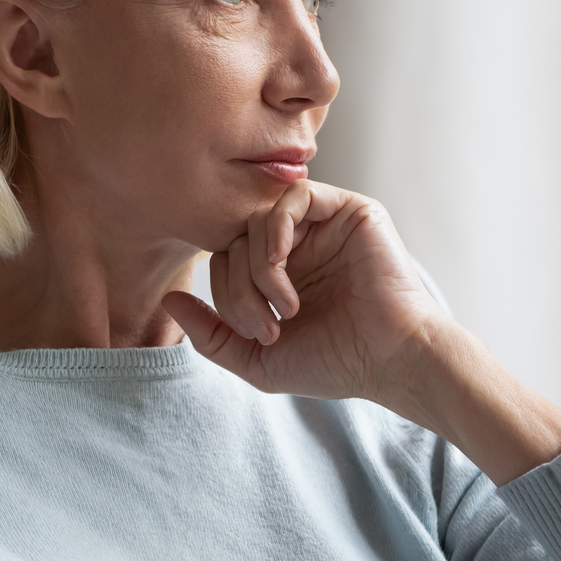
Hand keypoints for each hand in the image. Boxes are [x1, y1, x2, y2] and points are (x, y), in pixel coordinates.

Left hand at [160, 180, 560, 483]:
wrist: (390, 361)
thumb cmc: (335, 363)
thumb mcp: (257, 360)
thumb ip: (210, 334)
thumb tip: (170, 299)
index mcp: (280, 271)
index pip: (225, 259)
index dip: (226, 294)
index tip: (258, 334)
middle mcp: (300, 242)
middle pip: (235, 238)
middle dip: (238, 287)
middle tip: (267, 325)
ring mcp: (323, 223)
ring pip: (257, 219)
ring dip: (258, 268)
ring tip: (285, 307)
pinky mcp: (348, 209)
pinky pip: (293, 197)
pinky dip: (276, 233)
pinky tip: (285, 272)